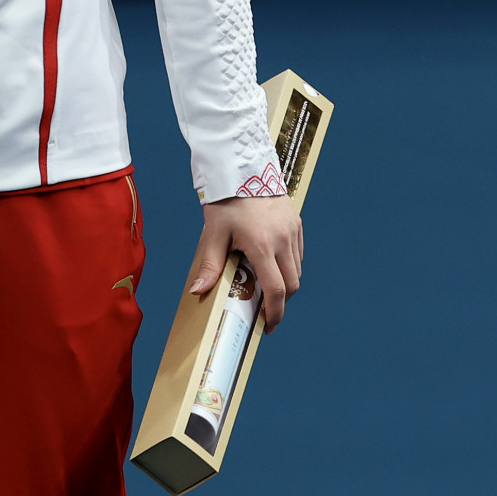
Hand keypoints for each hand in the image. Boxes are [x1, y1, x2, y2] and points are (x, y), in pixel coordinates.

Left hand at [186, 194, 302, 331]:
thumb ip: (210, 266)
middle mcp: (283, 239)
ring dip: (286, 284)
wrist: (242, 169)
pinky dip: (290, 266)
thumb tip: (198, 292)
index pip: (276, 290)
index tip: (267, 326)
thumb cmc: (226, 201)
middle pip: (292, 284)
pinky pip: (298, 254)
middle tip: (266, 312)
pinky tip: (274, 266)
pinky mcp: (296, 223)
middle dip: (281, 302)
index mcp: (262, 245)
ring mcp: (292, 230)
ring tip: (268, 288)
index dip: (274, 313)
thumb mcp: (214, 234)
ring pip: (297, 270)